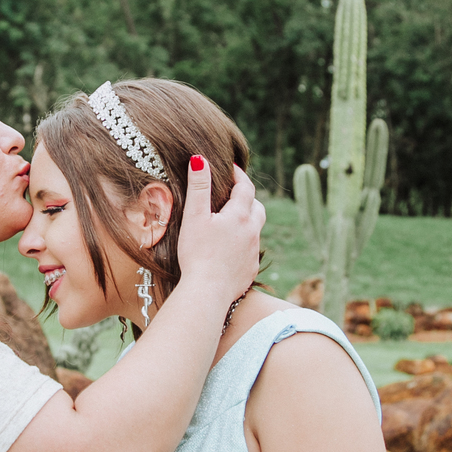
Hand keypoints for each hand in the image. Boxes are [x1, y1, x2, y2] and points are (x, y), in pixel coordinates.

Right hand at [175, 158, 264, 306]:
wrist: (207, 292)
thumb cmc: (197, 254)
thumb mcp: (194, 217)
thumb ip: (198, 187)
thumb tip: (200, 159)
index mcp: (240, 216)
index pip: (245, 187)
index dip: (238, 175)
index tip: (230, 168)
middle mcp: (252, 232)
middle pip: (257, 207)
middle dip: (247, 197)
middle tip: (232, 194)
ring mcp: (253, 252)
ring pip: (255, 229)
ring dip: (246, 221)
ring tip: (230, 222)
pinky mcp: (250, 270)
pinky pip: (251, 251)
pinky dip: (243, 244)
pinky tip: (229, 249)